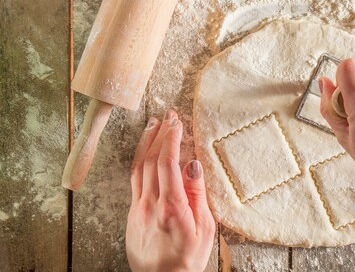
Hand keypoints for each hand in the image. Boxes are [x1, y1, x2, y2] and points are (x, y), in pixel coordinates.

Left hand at [126, 109, 214, 271]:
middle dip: (159, 134)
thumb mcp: (204, 228)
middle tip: (167, 115)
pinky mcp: (132, 215)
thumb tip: (193, 164)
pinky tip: (144, 153)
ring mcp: (137, 209)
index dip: (171, 138)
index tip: (176, 121)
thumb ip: (197, 194)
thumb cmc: (188, 258)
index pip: (168, 162)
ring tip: (152, 125)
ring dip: (145, 143)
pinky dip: (139, 161)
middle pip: (151, 160)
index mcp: (171, 207)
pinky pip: (134, 181)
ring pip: (138, 168)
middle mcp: (149, 205)